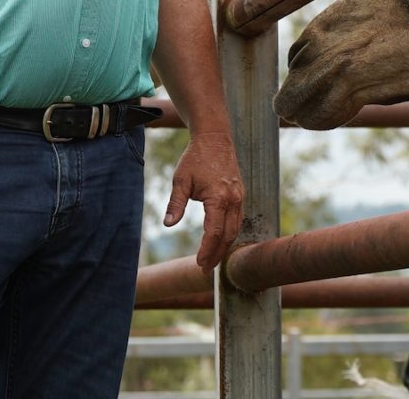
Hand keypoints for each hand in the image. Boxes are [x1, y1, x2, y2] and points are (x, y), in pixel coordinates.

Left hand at [164, 132, 243, 273]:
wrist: (215, 138)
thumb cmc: (195, 158)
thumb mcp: (181, 180)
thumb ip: (175, 203)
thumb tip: (168, 224)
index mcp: (219, 197)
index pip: (214, 233)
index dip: (207, 251)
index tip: (198, 264)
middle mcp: (233, 200)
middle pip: (228, 236)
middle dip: (217, 255)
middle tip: (204, 270)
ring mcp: (239, 197)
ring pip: (235, 230)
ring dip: (224, 247)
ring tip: (211, 260)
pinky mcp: (240, 195)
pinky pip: (237, 220)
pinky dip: (229, 234)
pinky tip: (220, 241)